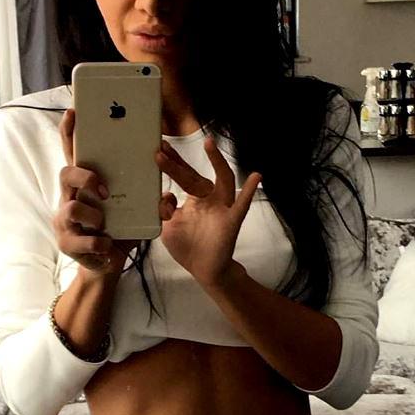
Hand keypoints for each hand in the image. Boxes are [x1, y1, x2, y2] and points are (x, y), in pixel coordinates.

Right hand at [56, 108, 176, 276]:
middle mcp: (70, 197)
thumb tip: (167, 197)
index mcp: (86, 185)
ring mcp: (64, 220)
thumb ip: (151, 202)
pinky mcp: (67, 243)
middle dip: (86, 177)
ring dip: (93, 216)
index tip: (73, 112)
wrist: (106, 266)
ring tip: (106, 225)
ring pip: (70, 207)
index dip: (70, 133)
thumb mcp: (137, 213)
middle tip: (105, 191)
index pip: (75, 154)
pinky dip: (99, 245)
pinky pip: (81, 240)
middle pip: (66, 173)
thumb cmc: (120, 232)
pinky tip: (107, 248)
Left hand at [154, 136, 261, 287]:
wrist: (206, 270)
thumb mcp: (168, 228)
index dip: (172, 164)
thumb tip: (166, 194)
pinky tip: (256, 177)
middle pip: (195, 175)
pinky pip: (242, 205)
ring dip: (217, 162)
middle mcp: (209, 200)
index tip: (159, 150)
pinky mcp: (232, 221)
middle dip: (179, 162)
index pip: (183, 177)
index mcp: (194, 200)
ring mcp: (222, 208)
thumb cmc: (188, 247)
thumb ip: (164, 210)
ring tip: (209, 144)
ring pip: (223, 180)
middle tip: (163, 148)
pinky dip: (249, 192)